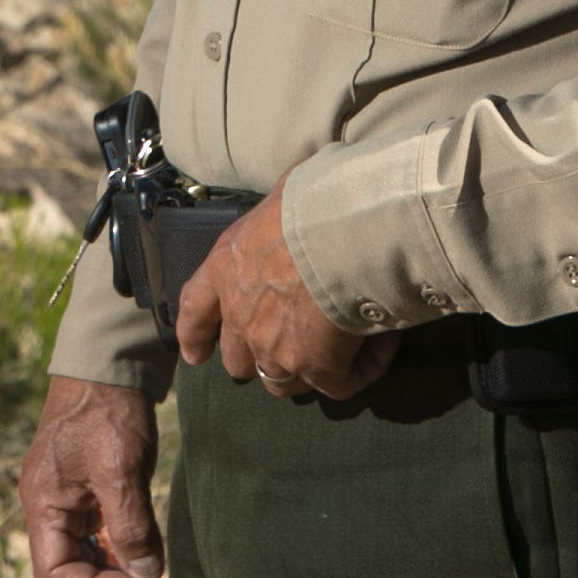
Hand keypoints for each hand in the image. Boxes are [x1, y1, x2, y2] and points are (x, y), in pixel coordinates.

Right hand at [18, 375, 168, 577]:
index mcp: (43, 503)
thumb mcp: (121, 469)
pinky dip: (119, 552)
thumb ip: (130, 528)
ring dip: (117, 576)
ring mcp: (65, 498)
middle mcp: (47, 506)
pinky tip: (146, 555)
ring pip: (84, 556)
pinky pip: (95, 536)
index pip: (57, 574)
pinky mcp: (84, 489)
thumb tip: (145, 577)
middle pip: (70, 571)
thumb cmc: (108, 410)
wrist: (109, 361)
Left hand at [174, 188, 399, 401]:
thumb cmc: (314, 201)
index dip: (194, 336)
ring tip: (343, 346)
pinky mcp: (316, 370)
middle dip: (258, 358)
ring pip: (281, 381)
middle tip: (289, 349)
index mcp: (226, 267)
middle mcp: (241, 315)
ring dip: (308, 369)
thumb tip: (305, 194)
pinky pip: (339, 384)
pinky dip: (361, 368)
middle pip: (237, 359)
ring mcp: (274, 348)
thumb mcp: (283, 194)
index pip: (195, 310)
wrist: (343, 232)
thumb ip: (284, 211)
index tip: (194, 356)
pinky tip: (384, 343)